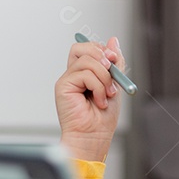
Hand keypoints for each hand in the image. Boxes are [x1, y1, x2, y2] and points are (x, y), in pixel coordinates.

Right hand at [55, 36, 125, 160]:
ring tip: (107, 94)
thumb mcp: (115, 85)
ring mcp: (67, 80)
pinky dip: (98, 86)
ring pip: (87, 60)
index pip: (89, 49)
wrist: (94, 137)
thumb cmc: (102, 119)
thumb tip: (113, 40)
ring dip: (104, 77)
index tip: (114, 61)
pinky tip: (99, 100)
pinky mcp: (63, 86)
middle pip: (82, 48)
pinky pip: (84, 74)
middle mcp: (73, 74)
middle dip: (102, 57)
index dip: (103, 50)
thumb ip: (115, 63)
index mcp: (84, 73)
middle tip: (111, 72)